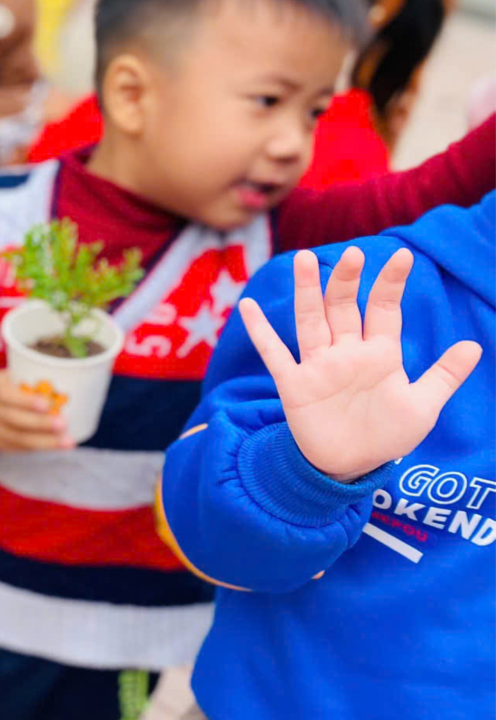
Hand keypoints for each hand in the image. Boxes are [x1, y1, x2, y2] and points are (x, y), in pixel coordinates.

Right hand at [0, 369, 72, 450]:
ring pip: (15, 438)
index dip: (25, 401)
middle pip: (11, 418)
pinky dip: (37, 448)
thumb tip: (79, 379)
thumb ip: (40, 377)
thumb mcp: (24, 373)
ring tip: (67, 441)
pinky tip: (55, 446)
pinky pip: (16, 448)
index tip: (48, 404)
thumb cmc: (21, 381)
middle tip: (64, 424)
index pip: (5, 394)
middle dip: (39, 424)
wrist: (0, 398)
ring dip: (43, 441)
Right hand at [239, 247, 479, 482]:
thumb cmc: (386, 434)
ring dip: (307, 292)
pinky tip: (246, 307)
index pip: (385, 310)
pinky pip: (274, 353)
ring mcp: (318, 366)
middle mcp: (346, 353)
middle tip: (354, 253)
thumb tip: (474, 345)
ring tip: (304, 259)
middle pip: (345, 308)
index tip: (404, 256)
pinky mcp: (294, 384)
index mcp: (379, 354)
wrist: (351, 466)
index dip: (392, 284)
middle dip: (348, 281)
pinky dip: (260, 331)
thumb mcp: (423, 406)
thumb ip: (444, 375)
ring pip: (311, 321)